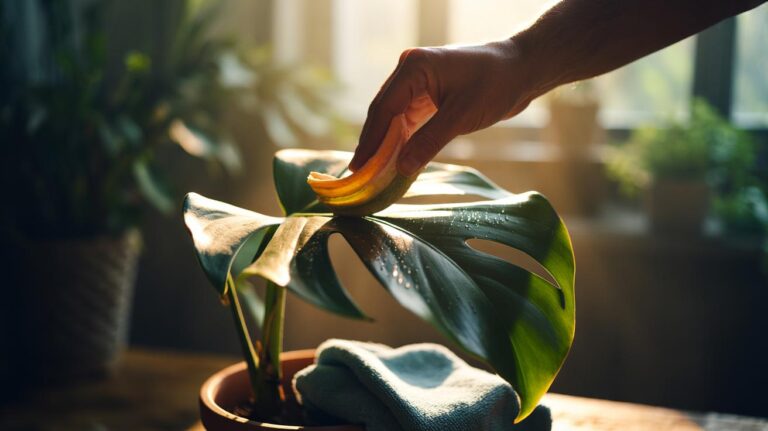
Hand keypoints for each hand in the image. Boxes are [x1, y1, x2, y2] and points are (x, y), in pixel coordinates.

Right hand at [349, 40, 536, 175]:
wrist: (523, 70)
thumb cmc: (496, 84)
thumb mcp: (462, 116)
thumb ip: (429, 142)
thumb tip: (401, 168)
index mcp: (414, 68)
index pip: (384, 109)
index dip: (370, 141)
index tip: (358, 168)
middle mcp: (411, 72)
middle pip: (383, 113)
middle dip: (372, 144)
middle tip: (358, 175)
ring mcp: (418, 83)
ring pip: (394, 118)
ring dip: (386, 144)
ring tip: (372, 173)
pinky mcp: (429, 95)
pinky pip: (408, 120)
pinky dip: (402, 140)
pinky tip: (395, 160)